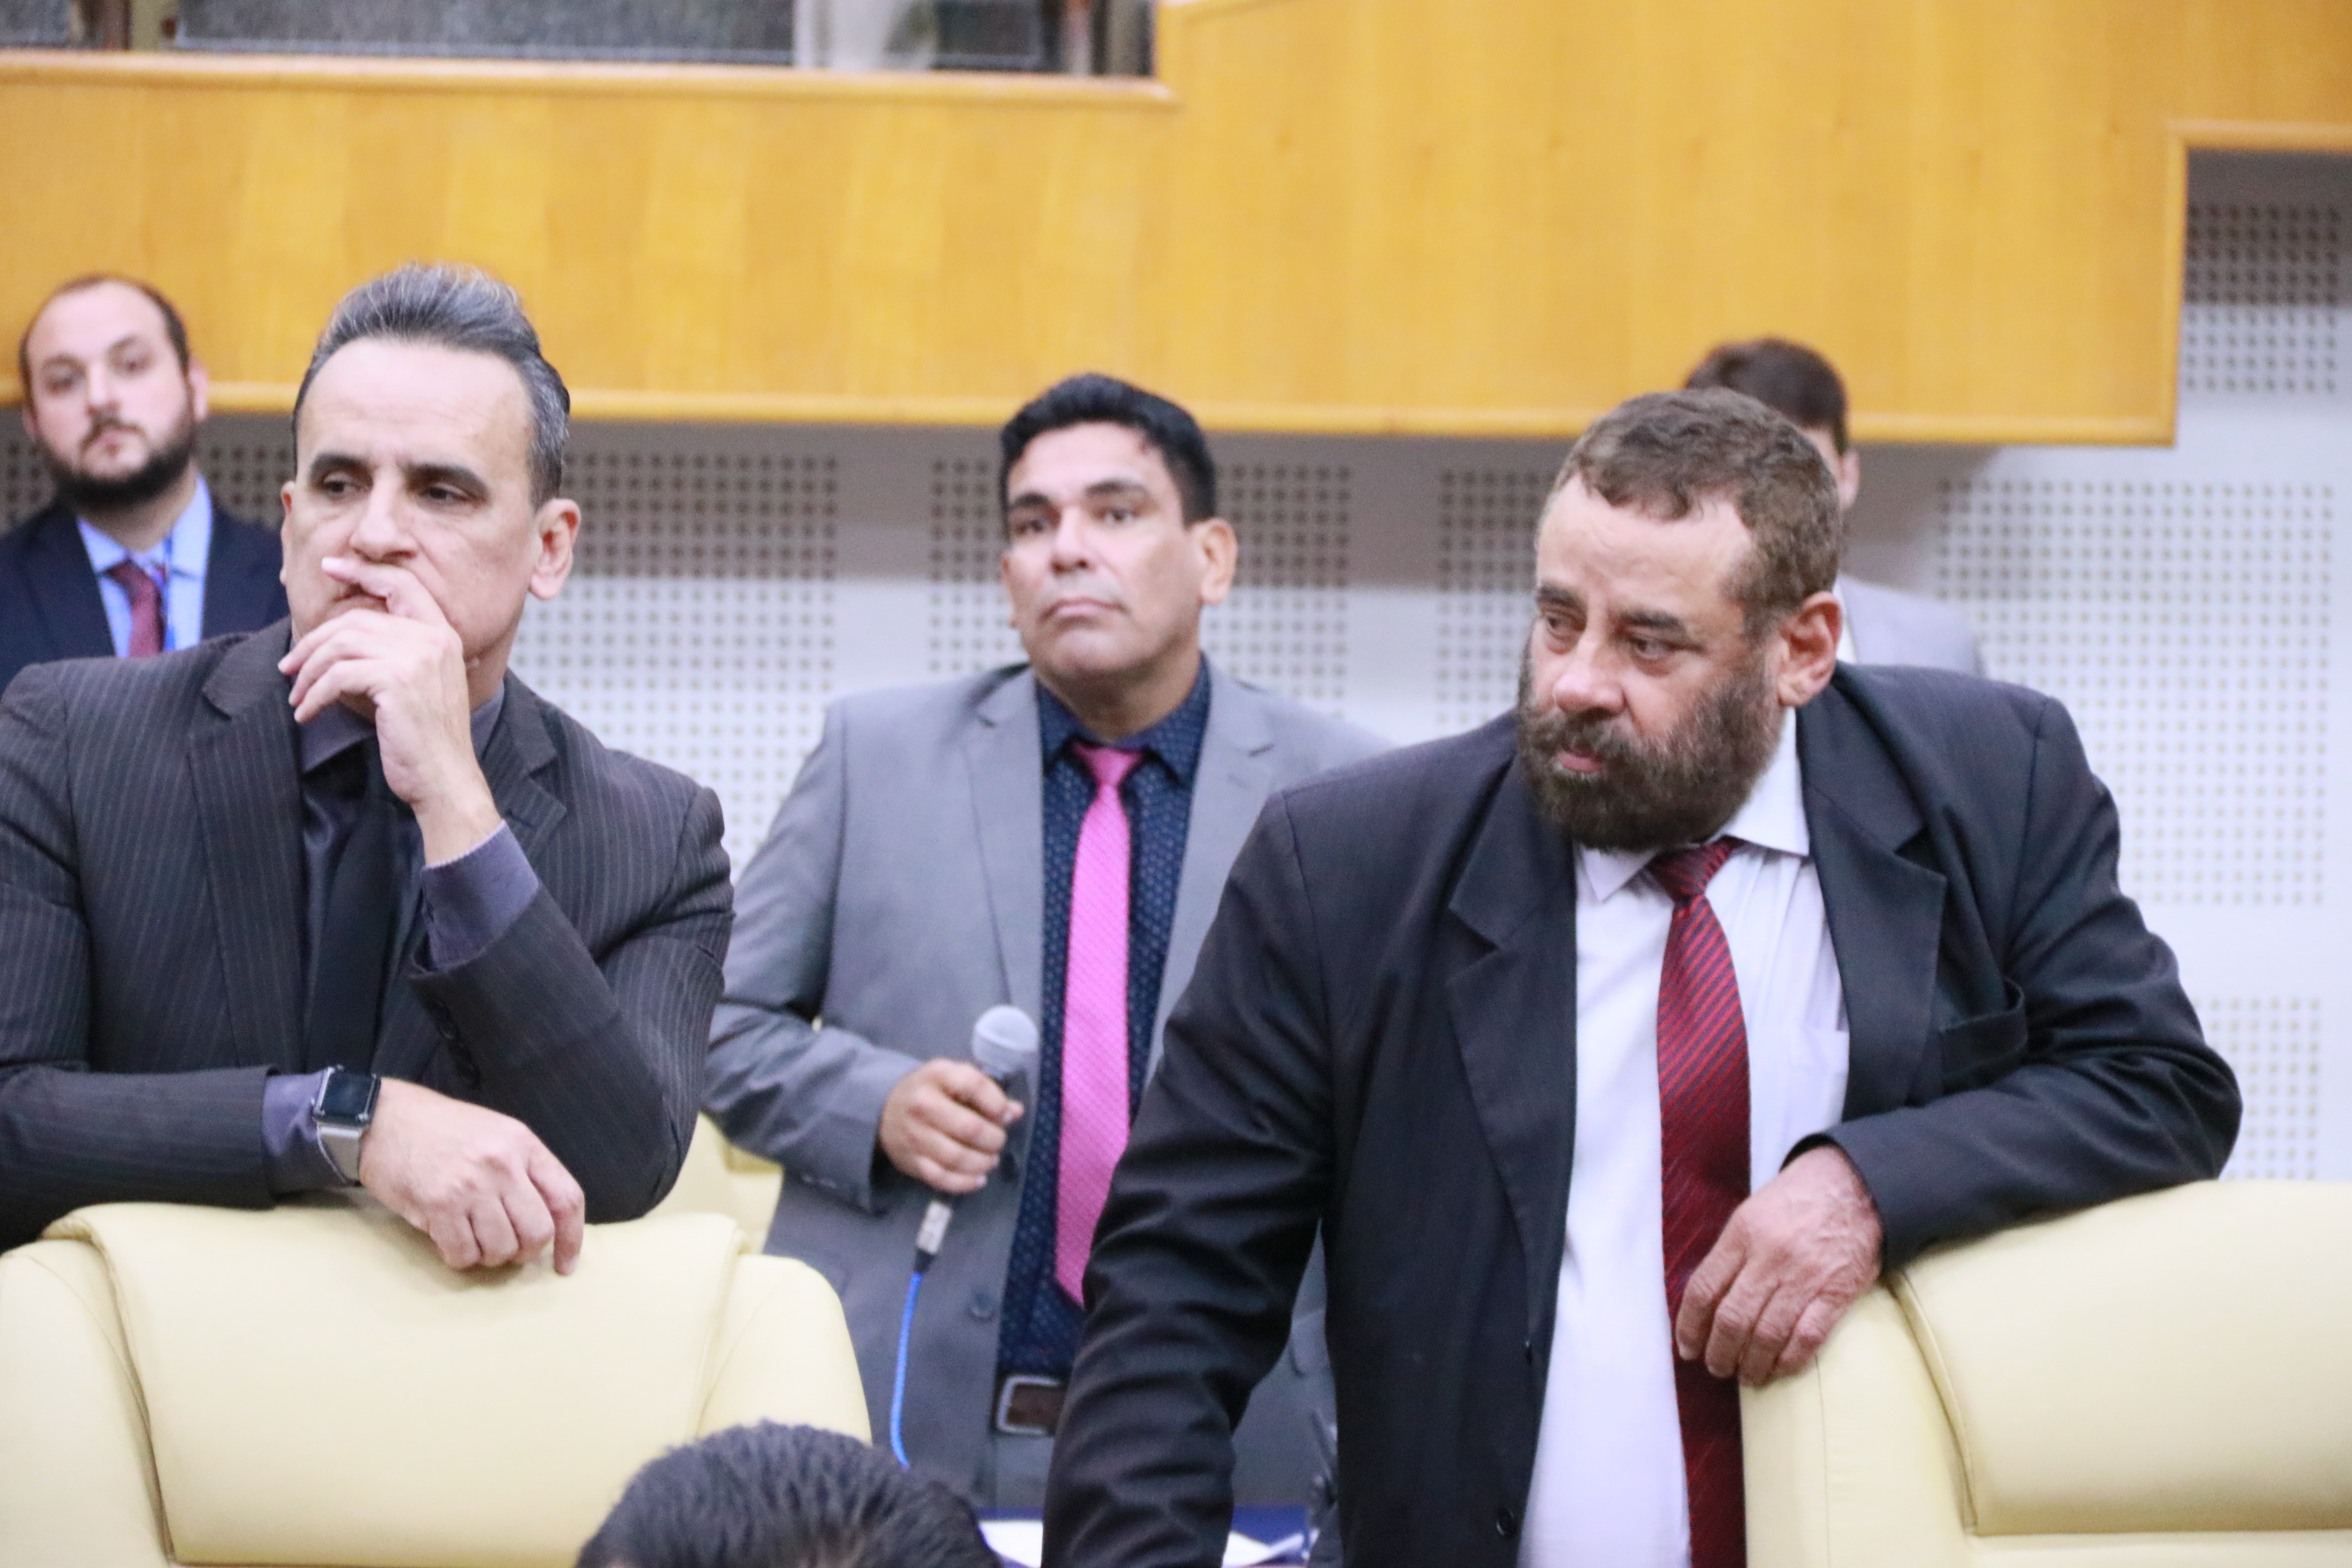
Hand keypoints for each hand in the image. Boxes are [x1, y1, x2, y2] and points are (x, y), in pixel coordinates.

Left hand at [279, 557, 503, 863]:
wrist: (446, 779)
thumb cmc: (427, 740)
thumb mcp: (419, 685)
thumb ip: (396, 653)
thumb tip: (339, 637)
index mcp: (443, 635)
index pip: (402, 584)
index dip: (363, 571)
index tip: (330, 566)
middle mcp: (433, 640)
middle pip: (356, 619)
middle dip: (314, 642)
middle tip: (289, 666)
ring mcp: (417, 658)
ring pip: (341, 645)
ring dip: (309, 672)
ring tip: (297, 695)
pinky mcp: (396, 681)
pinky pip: (337, 675)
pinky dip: (314, 694)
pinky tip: (307, 712)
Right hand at [358, 1079, 586, 1274]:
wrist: (385, 1119)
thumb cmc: (442, 1130)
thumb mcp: (496, 1134)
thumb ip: (524, 1171)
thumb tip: (546, 1222)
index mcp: (524, 1144)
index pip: (567, 1198)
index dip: (572, 1238)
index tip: (565, 1265)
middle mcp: (503, 1165)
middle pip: (538, 1231)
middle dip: (525, 1252)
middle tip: (506, 1249)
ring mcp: (472, 1185)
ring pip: (502, 1248)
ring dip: (489, 1256)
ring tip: (472, 1239)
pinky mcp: (438, 1204)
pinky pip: (464, 1253)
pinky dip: (459, 1257)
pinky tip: (449, 1240)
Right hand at [878, 1059, 1023, 1194]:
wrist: (884, 1109)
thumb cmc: (930, 1091)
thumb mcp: (954, 1079)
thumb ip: (987, 1092)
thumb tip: (1016, 1112)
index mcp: (937, 1075)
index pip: (974, 1085)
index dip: (997, 1103)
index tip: (1005, 1114)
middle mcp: (922, 1105)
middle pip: (969, 1128)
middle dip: (993, 1138)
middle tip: (998, 1140)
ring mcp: (915, 1135)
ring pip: (957, 1158)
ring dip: (983, 1162)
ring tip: (991, 1159)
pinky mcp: (911, 1161)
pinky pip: (942, 1178)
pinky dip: (965, 1183)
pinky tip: (979, 1178)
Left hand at [1674, 1144, 1882, 1386]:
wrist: (1858, 1186)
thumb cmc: (1799, 1200)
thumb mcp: (1753, 1212)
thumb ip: (1731, 1253)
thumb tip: (1707, 1301)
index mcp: (1742, 1234)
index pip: (1704, 1289)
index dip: (1690, 1326)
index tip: (1688, 1347)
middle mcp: (1769, 1257)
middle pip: (1732, 1319)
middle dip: (1719, 1352)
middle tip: (1717, 1367)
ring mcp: (1804, 1277)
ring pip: (1766, 1335)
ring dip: (1752, 1365)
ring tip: (1746, 1376)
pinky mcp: (1836, 1293)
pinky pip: (1807, 1338)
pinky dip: (1789, 1361)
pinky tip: (1779, 1370)